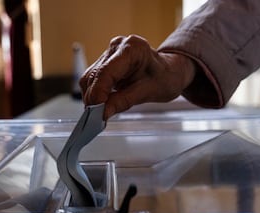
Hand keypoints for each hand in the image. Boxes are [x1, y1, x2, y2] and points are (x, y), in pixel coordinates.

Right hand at [80, 35, 195, 118]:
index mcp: (132, 48)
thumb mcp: (148, 92)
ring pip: (89, 78)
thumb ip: (123, 101)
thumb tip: (103, 112)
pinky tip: (103, 103)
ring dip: (92, 97)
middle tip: (97, 118)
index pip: (105, 72)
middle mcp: (117, 46)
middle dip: (93, 98)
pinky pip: (92, 79)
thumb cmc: (165, 77)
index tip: (96, 112)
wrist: (169, 71)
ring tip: (101, 112)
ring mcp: (109, 53)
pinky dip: (94, 93)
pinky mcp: (104, 62)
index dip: (98, 93)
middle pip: (94, 75)